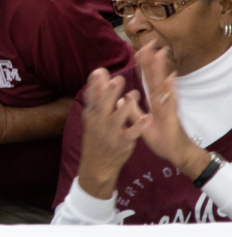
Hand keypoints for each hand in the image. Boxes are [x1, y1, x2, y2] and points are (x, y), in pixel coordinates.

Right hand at [76, 68, 148, 198]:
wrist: (98, 165)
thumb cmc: (96, 136)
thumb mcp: (92, 118)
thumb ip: (96, 97)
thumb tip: (98, 76)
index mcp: (91, 115)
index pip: (91, 97)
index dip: (95, 84)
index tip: (100, 72)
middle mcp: (99, 123)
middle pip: (104, 105)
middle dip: (111, 92)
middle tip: (119, 79)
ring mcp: (110, 133)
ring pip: (118, 118)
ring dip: (127, 105)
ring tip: (136, 93)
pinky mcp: (123, 143)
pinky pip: (131, 133)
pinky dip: (139, 125)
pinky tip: (146, 118)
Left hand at [136, 42, 209, 177]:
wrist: (176, 154)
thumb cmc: (161, 137)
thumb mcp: (141, 122)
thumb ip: (132, 109)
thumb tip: (122, 96)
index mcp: (154, 101)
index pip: (147, 80)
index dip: (143, 66)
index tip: (138, 50)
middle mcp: (161, 100)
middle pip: (155, 77)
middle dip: (152, 60)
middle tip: (150, 42)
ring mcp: (168, 106)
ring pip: (163, 85)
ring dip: (161, 69)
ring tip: (160, 53)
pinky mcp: (172, 116)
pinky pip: (171, 101)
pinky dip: (171, 89)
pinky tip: (171, 78)